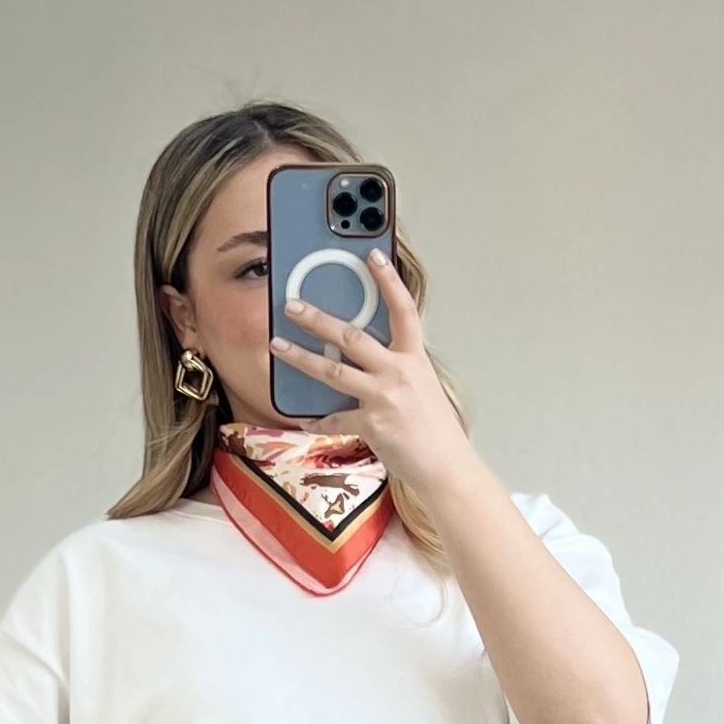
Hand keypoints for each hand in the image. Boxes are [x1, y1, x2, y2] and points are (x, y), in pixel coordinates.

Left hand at [269, 250, 467, 497]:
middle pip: (352, 336)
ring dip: (301, 357)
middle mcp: (398, 372)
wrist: (446, 467)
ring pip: (333, 371)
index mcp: (414, 358)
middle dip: (317, 319)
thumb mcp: (422, 387)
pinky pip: (335, 419)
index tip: (372, 256)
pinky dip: (318, 421)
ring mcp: (383, 398)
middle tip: (292, 305)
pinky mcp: (371, 424)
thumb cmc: (435, 430)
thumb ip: (398, 367)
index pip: (402, 310)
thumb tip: (369, 356)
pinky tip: (304, 419)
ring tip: (277, 345)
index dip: (388, 281)